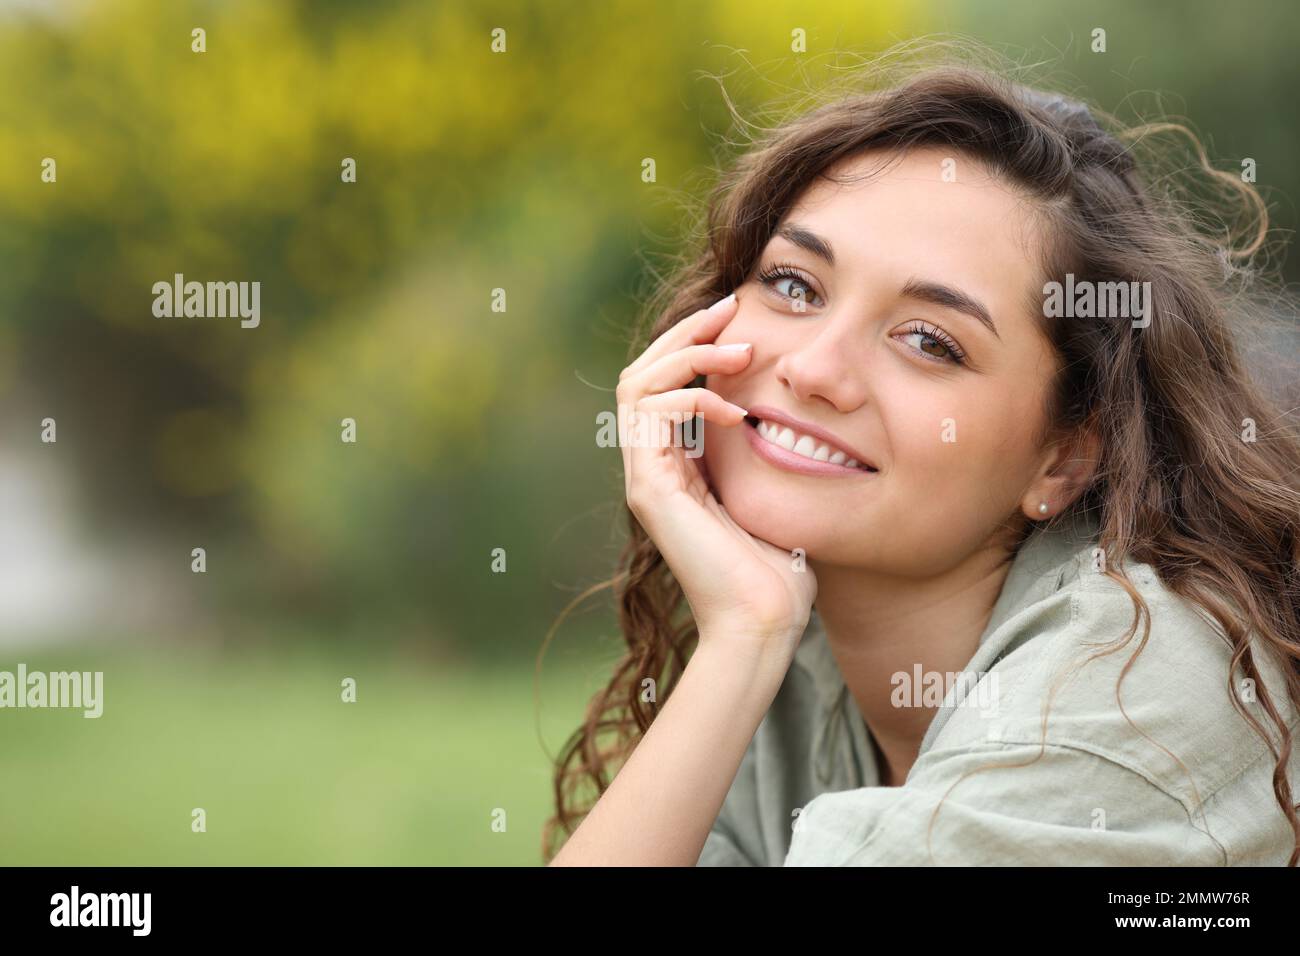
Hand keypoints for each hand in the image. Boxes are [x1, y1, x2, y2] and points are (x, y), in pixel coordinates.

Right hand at [616, 292, 817, 657]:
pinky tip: (737, 408)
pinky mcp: (649, 489)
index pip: (665, 383)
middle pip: (642, 372)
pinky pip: (651, 415)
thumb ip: (761, 450)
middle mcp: (653, 467)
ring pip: (636, 384)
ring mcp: (646, 477)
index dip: (696, 342)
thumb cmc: (778, 569)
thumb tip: (784, 408)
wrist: (763, 622)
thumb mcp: (771, 491)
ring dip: (687, 355)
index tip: (741, 315)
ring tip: (740, 352)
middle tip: (733, 310)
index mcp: (678, 465)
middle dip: (687, 333)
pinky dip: (691, 397)